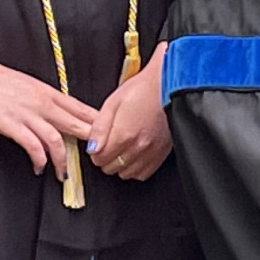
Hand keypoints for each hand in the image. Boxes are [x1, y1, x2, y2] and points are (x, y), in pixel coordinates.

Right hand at [0, 45, 99, 183]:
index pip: (82, 110)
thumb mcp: (30, 86)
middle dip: (88, 146)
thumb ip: (46, 101)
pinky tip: (39, 167)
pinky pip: (32, 146)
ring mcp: (27, 114)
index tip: (106, 140)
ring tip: (63, 174)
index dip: (97, 126)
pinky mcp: (11, 124)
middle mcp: (43, 103)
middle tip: (94, 162)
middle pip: (76, 125)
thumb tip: (60, 116)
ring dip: (62, 160)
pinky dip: (39, 160)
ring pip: (56, 140)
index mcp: (49, 93)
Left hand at [89, 49, 171, 181]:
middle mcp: (138, 147)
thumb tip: (92, 148)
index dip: (95, 152)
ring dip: (121, 164)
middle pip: (111, 168)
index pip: (99, 159)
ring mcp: (152, 152)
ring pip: (127, 174)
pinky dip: (136, 167)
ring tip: (122, 148)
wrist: (168, 85)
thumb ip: (99, 129)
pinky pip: (144, 173)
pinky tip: (134, 153)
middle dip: (106, 158)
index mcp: (123, 134)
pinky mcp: (162, 153)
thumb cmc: (142, 90)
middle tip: (109, 144)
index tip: (98, 144)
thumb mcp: (112, 103)